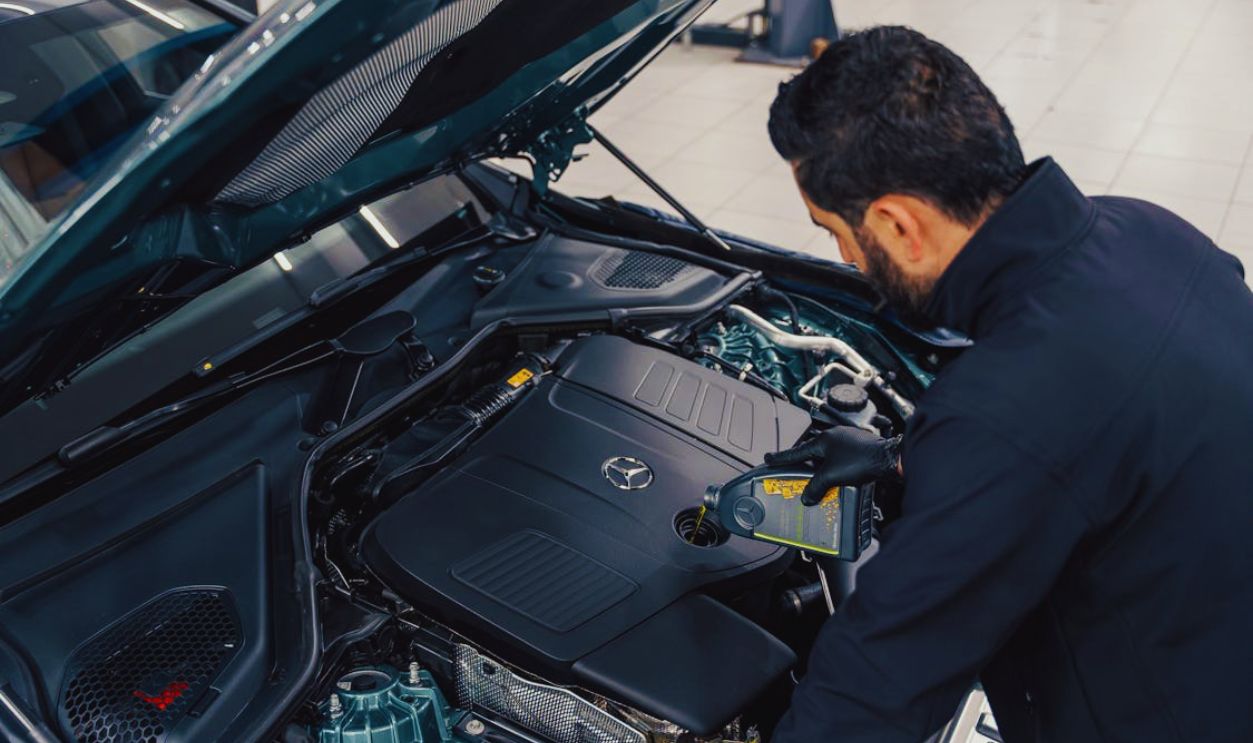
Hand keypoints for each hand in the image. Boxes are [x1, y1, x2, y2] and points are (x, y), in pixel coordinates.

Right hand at [765, 427, 901, 504]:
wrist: (889, 459)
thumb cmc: (863, 460)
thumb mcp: (832, 476)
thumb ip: (816, 487)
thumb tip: (807, 497)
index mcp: (825, 440)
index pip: (797, 451)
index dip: (782, 457)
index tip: (769, 458)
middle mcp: (836, 437)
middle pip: (813, 453)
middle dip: (804, 464)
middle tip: (793, 472)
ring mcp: (849, 441)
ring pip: (828, 457)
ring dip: (822, 469)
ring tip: (817, 480)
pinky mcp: (860, 449)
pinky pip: (841, 459)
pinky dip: (836, 469)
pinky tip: (838, 479)